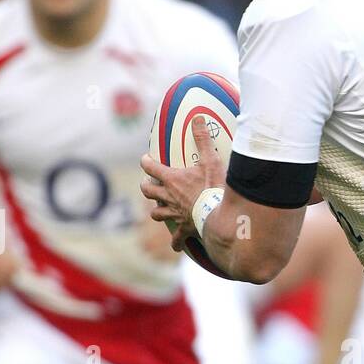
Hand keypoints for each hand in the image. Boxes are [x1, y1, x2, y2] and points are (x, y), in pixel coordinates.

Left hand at [140, 115, 225, 251]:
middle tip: (151, 183)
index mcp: (171, 179)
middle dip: (146, 186)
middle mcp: (168, 197)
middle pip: (147, 191)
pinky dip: (175, 242)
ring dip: (157, 210)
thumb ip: (202, 138)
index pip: (150, 167)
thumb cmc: (214, 187)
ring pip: (156, 213)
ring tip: (161, 208)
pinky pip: (176, 238)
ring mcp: (174, 214)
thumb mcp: (210, 159)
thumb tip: (197, 117)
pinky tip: (175, 245)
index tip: (146, 159)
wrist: (218, 214)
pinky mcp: (184, 229)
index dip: (146, 161)